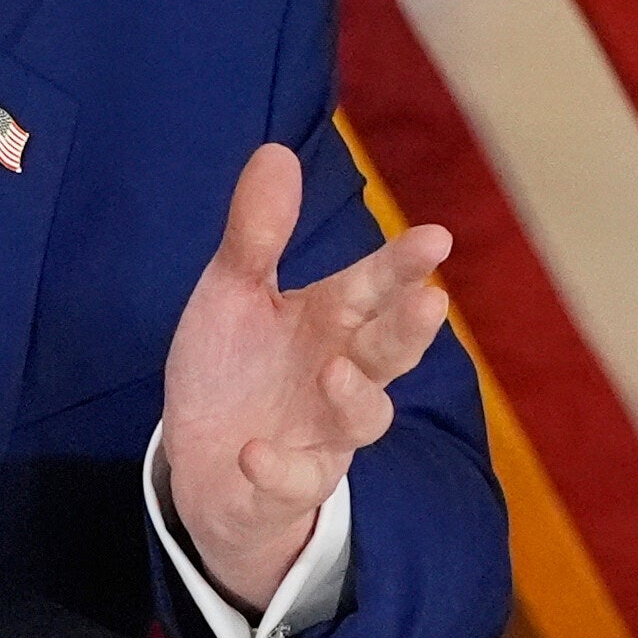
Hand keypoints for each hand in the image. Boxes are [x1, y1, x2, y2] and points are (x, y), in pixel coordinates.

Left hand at [157, 144, 450, 614]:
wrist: (202, 464)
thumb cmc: (235, 368)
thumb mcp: (233, 293)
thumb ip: (257, 234)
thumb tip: (277, 152)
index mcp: (327, 321)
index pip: (371, 288)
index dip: (402, 265)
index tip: (436, 237)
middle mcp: (337, 375)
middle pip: (385, 353)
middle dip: (407, 330)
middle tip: (429, 300)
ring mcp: (319, 435)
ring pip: (359, 422)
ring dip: (354, 398)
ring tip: (335, 369)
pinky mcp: (286, 486)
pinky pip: (292, 483)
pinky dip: (278, 470)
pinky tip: (254, 451)